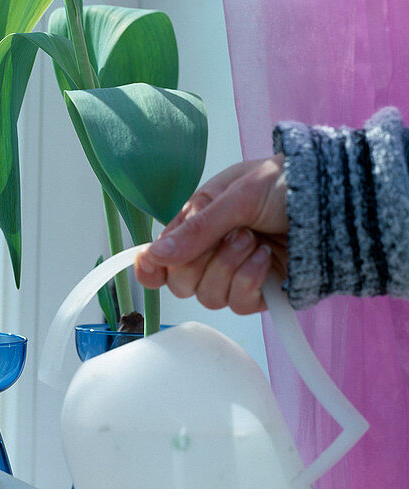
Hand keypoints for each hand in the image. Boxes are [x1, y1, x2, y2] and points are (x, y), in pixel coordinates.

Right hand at [134, 155, 288, 313]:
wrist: (338, 202)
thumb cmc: (287, 184)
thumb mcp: (238, 195)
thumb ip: (197, 229)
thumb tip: (155, 256)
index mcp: (198, 221)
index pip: (159, 256)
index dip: (150, 267)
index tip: (152, 268)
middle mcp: (211, 250)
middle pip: (180, 282)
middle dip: (201, 262)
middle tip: (232, 235)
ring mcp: (235, 274)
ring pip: (208, 297)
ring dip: (229, 268)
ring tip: (255, 241)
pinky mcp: (260, 293)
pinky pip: (238, 304)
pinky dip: (250, 281)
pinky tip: (267, 258)